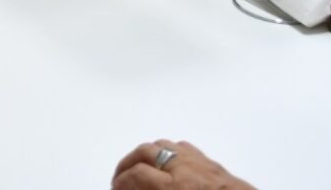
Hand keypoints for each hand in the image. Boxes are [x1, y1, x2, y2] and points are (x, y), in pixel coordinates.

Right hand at [112, 140, 256, 189]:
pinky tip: (168, 163)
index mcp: (174, 187)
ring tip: (140, 167)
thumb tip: (135, 189)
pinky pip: (186, 149)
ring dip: (147, 154)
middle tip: (120, 177)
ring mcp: (201, 164)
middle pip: (146, 152)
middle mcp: (186, 170)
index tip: (116, 188)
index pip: (136, 175)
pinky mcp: (214, 165)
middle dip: (128, 163)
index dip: (121, 181)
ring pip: (165, 145)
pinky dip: (171, 152)